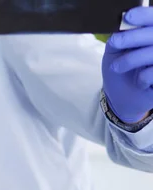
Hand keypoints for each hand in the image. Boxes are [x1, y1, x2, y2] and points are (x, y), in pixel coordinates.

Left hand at [102, 6, 152, 122]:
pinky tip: (138, 81)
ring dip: (131, 59)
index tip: (128, 17)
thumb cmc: (120, 70)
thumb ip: (120, 35)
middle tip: (116, 42)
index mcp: (151, 34)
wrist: (121, 98)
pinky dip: (143, 77)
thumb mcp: (115, 50)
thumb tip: (123, 22)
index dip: (144, 16)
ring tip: (117, 67)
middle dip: (132, 37)